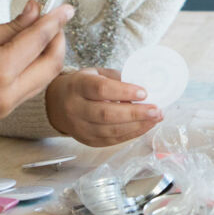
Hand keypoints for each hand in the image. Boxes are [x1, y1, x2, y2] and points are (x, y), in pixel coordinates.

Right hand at [0, 0, 69, 130]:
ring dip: (49, 55)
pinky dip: (36, 69)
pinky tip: (27, 53)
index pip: (39, 40)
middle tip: (53, 19)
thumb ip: (11, 27)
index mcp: (0, 72)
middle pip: (52, 64)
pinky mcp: (2, 112)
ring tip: (41, 32)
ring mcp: (7, 108)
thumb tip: (37, 12)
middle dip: (58, 40)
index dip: (56, 20)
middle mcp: (9, 94)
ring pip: (44, 79)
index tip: (66, 7)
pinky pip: (30, 88)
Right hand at [45, 67, 161, 146]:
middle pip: (106, 114)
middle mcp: (75, 108)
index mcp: (78, 86)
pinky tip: (145, 126)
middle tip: (157, 110)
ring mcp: (80, 127)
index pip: (101, 89)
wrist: (57, 104)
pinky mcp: (88, 140)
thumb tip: (145, 85)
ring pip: (111, 131)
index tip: (144, 93)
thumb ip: (116, 79)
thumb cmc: (82, 86)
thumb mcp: (95, 74)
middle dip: (135, 113)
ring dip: (137, 126)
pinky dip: (132, 133)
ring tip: (156, 118)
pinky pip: (112, 140)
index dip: (123, 92)